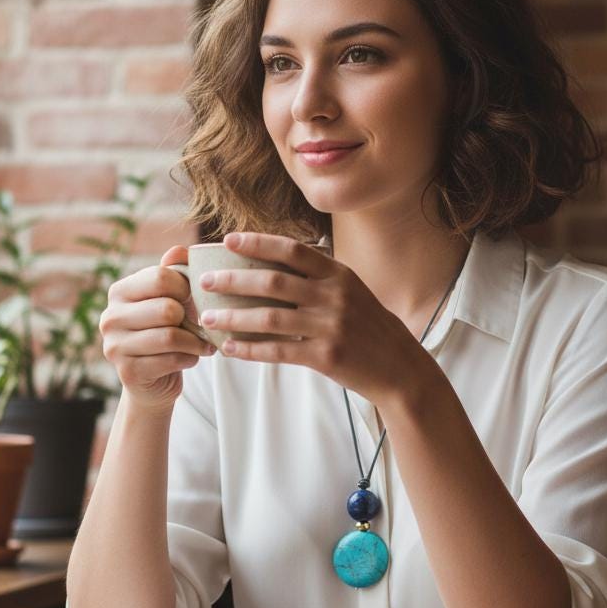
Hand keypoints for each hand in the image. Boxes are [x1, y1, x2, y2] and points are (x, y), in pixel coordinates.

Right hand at [99, 245, 216, 411]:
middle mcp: (110, 317)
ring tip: (203, 343)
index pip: (160, 277)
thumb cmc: (168, 330)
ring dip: (195, 342)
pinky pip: (171, 360)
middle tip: (200, 325)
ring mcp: (115, 346)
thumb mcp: (173, 298)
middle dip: (191, 319)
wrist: (155, 379)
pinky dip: (189, 359)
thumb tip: (181, 250)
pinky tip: (191, 358)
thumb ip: (176, 272)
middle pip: (167, 309)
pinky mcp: (127, 372)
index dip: (186, 287)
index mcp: (119, 291)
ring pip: (170, 337)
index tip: (192, 298)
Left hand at [198, 232, 429, 406]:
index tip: (228, 240)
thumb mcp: (352, 292)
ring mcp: (330, 326)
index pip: (292, 250)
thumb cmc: (369, 327)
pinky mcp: (326, 356)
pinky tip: (229, 348)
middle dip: (234, 279)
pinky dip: (250, 349)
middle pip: (273, 281)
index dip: (258, 243)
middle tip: (206, 281)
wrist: (400, 367)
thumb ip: (319, 278)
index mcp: (339, 274)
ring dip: (233, 316)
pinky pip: (278, 351)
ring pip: (270, 317)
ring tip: (207, 317)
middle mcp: (334, 296)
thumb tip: (272, 264)